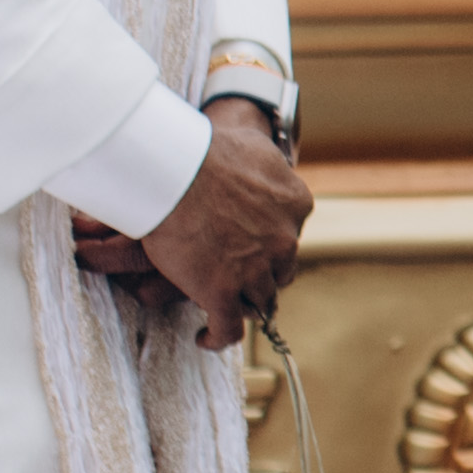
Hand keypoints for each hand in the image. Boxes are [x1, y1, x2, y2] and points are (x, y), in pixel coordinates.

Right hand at [74, 105, 309, 348]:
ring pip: (259, 301)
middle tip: (240, 277)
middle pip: (280, 270)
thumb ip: (267, 160)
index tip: (255, 246)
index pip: (290, 233)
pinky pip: (228, 329)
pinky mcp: (225, 294)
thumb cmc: (206, 149)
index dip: (272, 244)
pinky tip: (205, 338)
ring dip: (244, 306)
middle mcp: (285, 241)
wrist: (177, 170)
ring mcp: (256, 271)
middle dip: (263, 276)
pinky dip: (218, 337)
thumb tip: (264, 135)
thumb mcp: (253, 147)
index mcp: (296, 204)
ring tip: (227, 311)